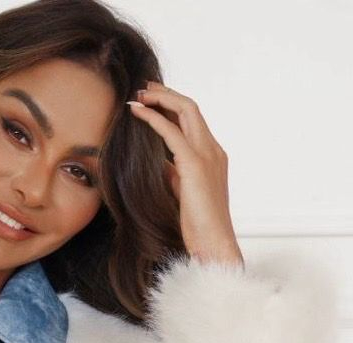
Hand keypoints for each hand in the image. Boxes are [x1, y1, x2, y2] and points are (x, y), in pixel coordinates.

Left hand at [128, 80, 243, 266]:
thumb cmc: (199, 227)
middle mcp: (213, 150)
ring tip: (138, 95)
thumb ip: (174, 176)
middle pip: (191, 108)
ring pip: (185, 110)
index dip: (172, 107)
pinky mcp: (195, 165)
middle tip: (143, 88)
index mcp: (212, 157)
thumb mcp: (183, 195)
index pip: (193, 121)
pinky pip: (172, 132)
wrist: (214, 244)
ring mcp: (207, 155)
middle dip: (166, 94)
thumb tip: (160, 165)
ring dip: (160, 98)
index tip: (152, 100)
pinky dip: (154, 118)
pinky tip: (137, 112)